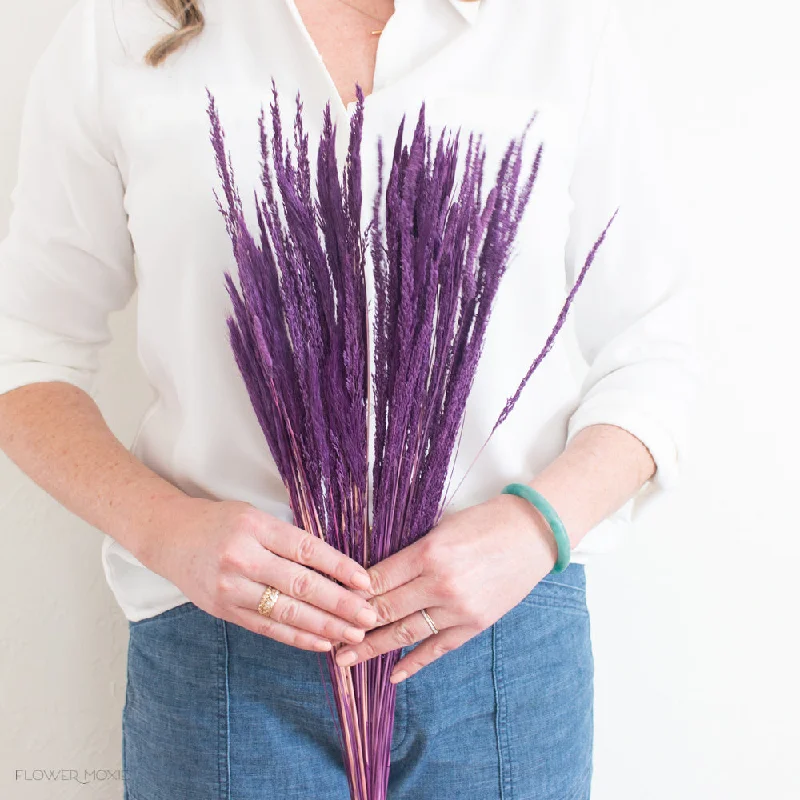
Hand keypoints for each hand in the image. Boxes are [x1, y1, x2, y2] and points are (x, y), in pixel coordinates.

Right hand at [140, 496, 378, 651]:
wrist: (171, 538)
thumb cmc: (220, 522)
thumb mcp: (255, 517)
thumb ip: (288, 539)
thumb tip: (336, 566)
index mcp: (254, 528)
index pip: (305, 549)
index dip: (338, 567)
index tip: (365, 582)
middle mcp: (242, 559)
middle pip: (300, 586)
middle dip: (339, 604)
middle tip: (369, 616)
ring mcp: (231, 589)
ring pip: (286, 612)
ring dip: (324, 626)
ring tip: (354, 634)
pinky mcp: (225, 611)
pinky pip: (268, 627)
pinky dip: (298, 637)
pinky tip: (322, 642)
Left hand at [333, 492, 558, 681]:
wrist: (533, 532)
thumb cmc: (485, 521)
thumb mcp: (440, 527)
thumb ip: (409, 553)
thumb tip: (373, 573)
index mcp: (428, 552)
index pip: (377, 579)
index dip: (350, 593)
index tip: (330, 601)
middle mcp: (440, 584)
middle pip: (384, 609)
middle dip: (352, 624)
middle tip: (327, 635)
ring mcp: (459, 609)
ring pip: (405, 634)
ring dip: (373, 647)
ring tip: (345, 659)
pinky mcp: (475, 624)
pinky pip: (438, 649)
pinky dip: (414, 663)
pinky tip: (392, 675)